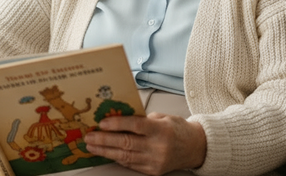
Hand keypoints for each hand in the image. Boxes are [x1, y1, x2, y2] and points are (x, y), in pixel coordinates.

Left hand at [81, 113, 207, 173]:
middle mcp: (159, 147)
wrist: (196, 148)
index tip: (101, 123)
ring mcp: (156, 161)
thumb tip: (115, 115)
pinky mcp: (154, 171)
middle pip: (127, 143)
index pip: (135, 126)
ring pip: (126, 156)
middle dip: (104, 140)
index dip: (116, 124)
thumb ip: (140, 118)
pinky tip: (106, 153)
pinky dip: (117, 158)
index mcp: (160, 129)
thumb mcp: (160, 117)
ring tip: (92, 146)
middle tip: (89, 136)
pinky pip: (131, 164)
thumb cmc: (176, 128)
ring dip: (106, 151)